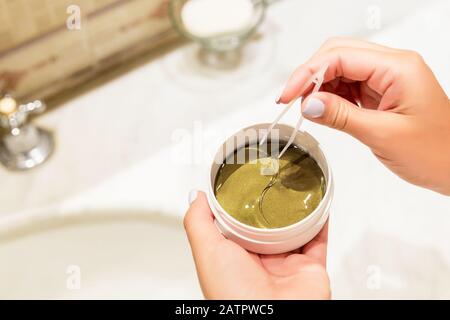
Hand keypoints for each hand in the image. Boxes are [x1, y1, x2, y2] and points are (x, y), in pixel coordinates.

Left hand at [184, 191, 329, 299]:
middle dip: (270, 208)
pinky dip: (321, 224)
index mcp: (235, 258)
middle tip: (271, 184)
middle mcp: (261, 262)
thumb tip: (195, 197)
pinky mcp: (309, 269)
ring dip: (296, 213)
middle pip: (268, 228)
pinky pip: (318, 242)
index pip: (238, 226)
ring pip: (295, 232)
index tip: (242, 185)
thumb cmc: (232, 295)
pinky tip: (318, 207)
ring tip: (294, 191)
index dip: (240, 206)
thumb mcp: (207, 251)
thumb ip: (198, 222)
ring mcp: (286, 265)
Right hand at [278, 37, 449, 194]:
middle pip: (338, 54)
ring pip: (340, 69)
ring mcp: (386, 78)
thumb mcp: (383, 135)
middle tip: (290, 101)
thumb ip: (342, 116)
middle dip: (310, 75)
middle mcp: (392, 66)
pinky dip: (330, 97)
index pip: (341, 56)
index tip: (287, 97)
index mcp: (398, 68)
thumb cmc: (434, 152)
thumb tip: (307, 103)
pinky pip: (347, 86)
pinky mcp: (381, 92)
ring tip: (307, 110)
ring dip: (319, 87)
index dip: (308, 73)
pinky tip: (322, 110)